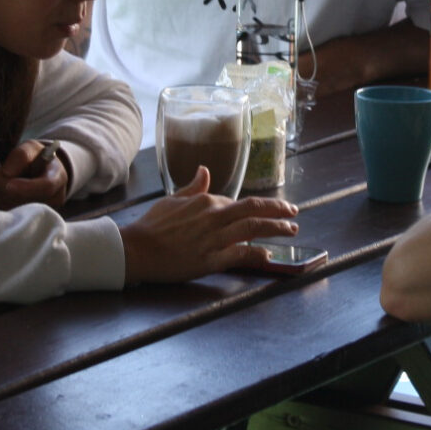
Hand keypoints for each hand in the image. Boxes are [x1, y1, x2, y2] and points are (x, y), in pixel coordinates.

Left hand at [0, 141, 68, 210]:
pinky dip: (0, 198)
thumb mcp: (30, 148)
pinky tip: (4, 187)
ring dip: (0, 190)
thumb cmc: (36, 157)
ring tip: (3, 175)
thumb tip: (6, 172)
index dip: (26, 187)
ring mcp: (42, 211)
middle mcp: (54, 198)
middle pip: (25, 199)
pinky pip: (8, 211)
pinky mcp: (29, 219)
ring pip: (13, 206)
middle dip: (4, 184)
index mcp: (58, 177)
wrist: (40, 170)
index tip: (7, 184)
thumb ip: (20, 156)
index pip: (46, 187)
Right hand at [120, 168, 300, 284]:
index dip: (255, 208)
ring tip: (291, 230)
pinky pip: (241, 254)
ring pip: (254, 229)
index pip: (237, 202)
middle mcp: (214, 216)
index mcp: (205, 201)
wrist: (137, 249)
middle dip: (278, 210)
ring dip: (276, 228)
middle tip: (294, 213)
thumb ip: (193, 187)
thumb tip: (204, 170)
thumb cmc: (151, 226)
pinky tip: (268, 255)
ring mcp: (214, 238)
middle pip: (254, 210)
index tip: (267, 210)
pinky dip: (257, 253)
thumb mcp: (172, 200)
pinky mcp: (211, 259)